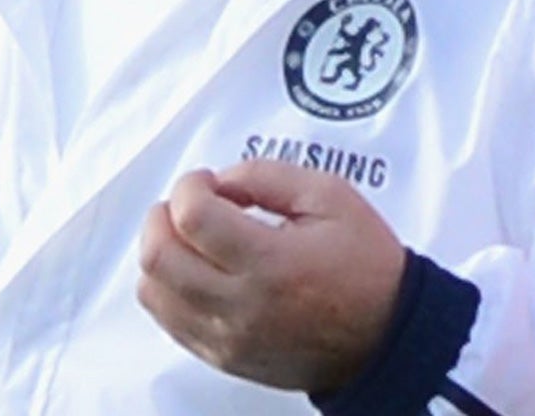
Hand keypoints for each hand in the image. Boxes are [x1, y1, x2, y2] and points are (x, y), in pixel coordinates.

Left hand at [137, 159, 407, 392]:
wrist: (381, 337)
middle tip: (188, 202)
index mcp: (271, 261)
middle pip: (158, 257)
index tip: (207, 180)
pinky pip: (168, 321)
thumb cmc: (364, 264)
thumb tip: (221, 180)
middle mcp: (240, 305)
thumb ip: (270, 176)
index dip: (189, 186)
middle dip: (162, 216)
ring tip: (192, 236)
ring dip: (161, 252)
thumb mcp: (332, 197)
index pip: (192, 218)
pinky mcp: (221, 357)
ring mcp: (226, 337)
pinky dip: (169, 287)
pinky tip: (198, 269)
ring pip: (152, 292)